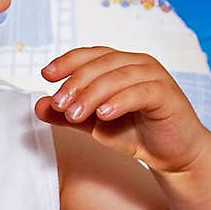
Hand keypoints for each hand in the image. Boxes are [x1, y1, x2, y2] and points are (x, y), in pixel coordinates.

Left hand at [34, 46, 207, 173]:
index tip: (46, 75)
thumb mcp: (93, 124)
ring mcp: (155, 77)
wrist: (171, 154)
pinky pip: (141, 92)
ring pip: (119, 76)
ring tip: (75, 115)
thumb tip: (39, 105)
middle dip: (76, 83)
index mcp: (119, 65)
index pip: (90, 55)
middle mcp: (138, 64)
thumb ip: (68, 115)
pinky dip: (120, 101)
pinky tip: (103, 115)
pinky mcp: (168, 95)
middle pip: (102, 64)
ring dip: (93, 95)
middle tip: (59, 104)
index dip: (67, 61)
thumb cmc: (134, 133)